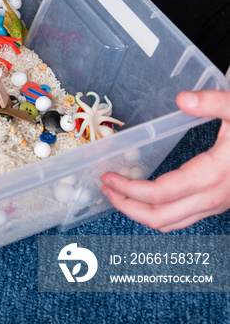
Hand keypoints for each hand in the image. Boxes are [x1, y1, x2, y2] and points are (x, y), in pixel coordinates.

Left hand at [102, 90, 229, 231]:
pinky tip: (147, 195)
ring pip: (171, 224)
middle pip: (159, 219)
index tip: (107, 178)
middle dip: (126, 207)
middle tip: (106, 190)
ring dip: (140, 213)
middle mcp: (214, 197)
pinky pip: (183, 218)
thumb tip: (183, 99)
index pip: (159, 194)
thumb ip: (214, 103)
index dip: (128, 190)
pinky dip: (158, 212)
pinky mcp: (221, 204)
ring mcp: (218, 204)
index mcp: (214, 175)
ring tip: (119, 194)